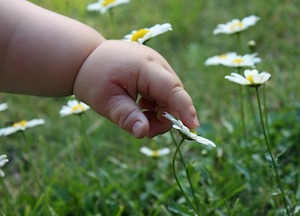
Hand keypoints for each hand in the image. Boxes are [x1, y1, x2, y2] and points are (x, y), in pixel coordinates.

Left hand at [73, 40, 198, 137]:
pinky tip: (139, 106)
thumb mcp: (106, 101)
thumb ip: (127, 117)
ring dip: (158, 113)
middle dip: (164, 117)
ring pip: (170, 96)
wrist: (87, 58)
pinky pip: (163, 93)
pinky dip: (155, 105)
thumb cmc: (94, 78)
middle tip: (145, 129)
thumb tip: (143, 133)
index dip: (184, 108)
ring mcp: (157, 67)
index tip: (193, 126)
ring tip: (137, 114)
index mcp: (145, 67)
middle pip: (173, 96)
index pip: (171, 89)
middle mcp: (157, 64)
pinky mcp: (155, 72)